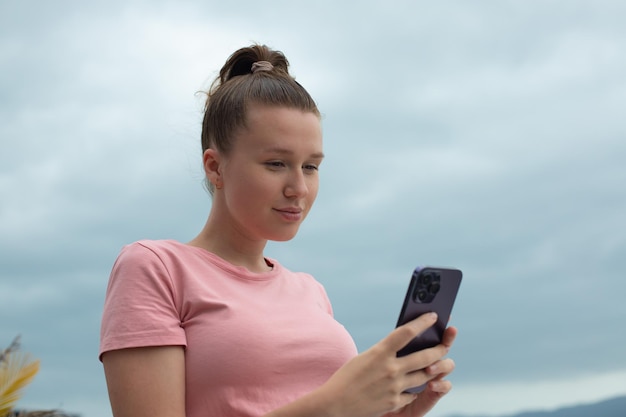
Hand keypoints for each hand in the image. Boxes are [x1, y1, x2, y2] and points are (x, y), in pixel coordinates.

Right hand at [315, 312, 456, 416]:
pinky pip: (414, 393)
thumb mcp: (365, 357)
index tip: (434, 316)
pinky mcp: (395, 402)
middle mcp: (390, 368)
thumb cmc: (347, 377)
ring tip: (437, 363)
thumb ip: (385, 352)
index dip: (423, 322)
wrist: (335, 404)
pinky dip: (415, 388)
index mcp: (380, 352)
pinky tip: (416, 384)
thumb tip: (404, 345)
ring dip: (433, 369)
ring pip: (425, 375)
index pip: (406, 332)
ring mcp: (394, 386)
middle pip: (425, 355)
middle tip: (445, 344)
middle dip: (440, 348)